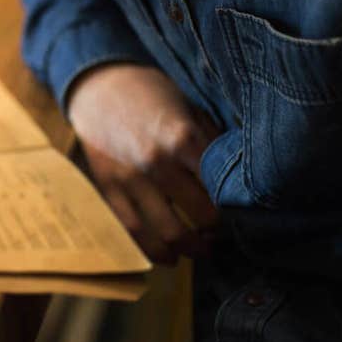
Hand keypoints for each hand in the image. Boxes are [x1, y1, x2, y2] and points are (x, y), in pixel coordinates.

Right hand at [65, 62, 220, 263]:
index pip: (223, 189)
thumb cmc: (150, 93)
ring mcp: (130, 178)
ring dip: (191, 249)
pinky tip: (170, 257)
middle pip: (202, 216)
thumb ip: (211, 143)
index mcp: (183, 138)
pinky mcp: (109, 188)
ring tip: (202, 249)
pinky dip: (155, 252)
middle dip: (219, 231)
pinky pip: (133, 231)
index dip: (238, 206)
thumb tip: (239, 177)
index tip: (243, 212)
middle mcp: (157, 161)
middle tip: (226, 233)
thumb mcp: (189, 108)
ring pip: (169, 233)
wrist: (97, 84)